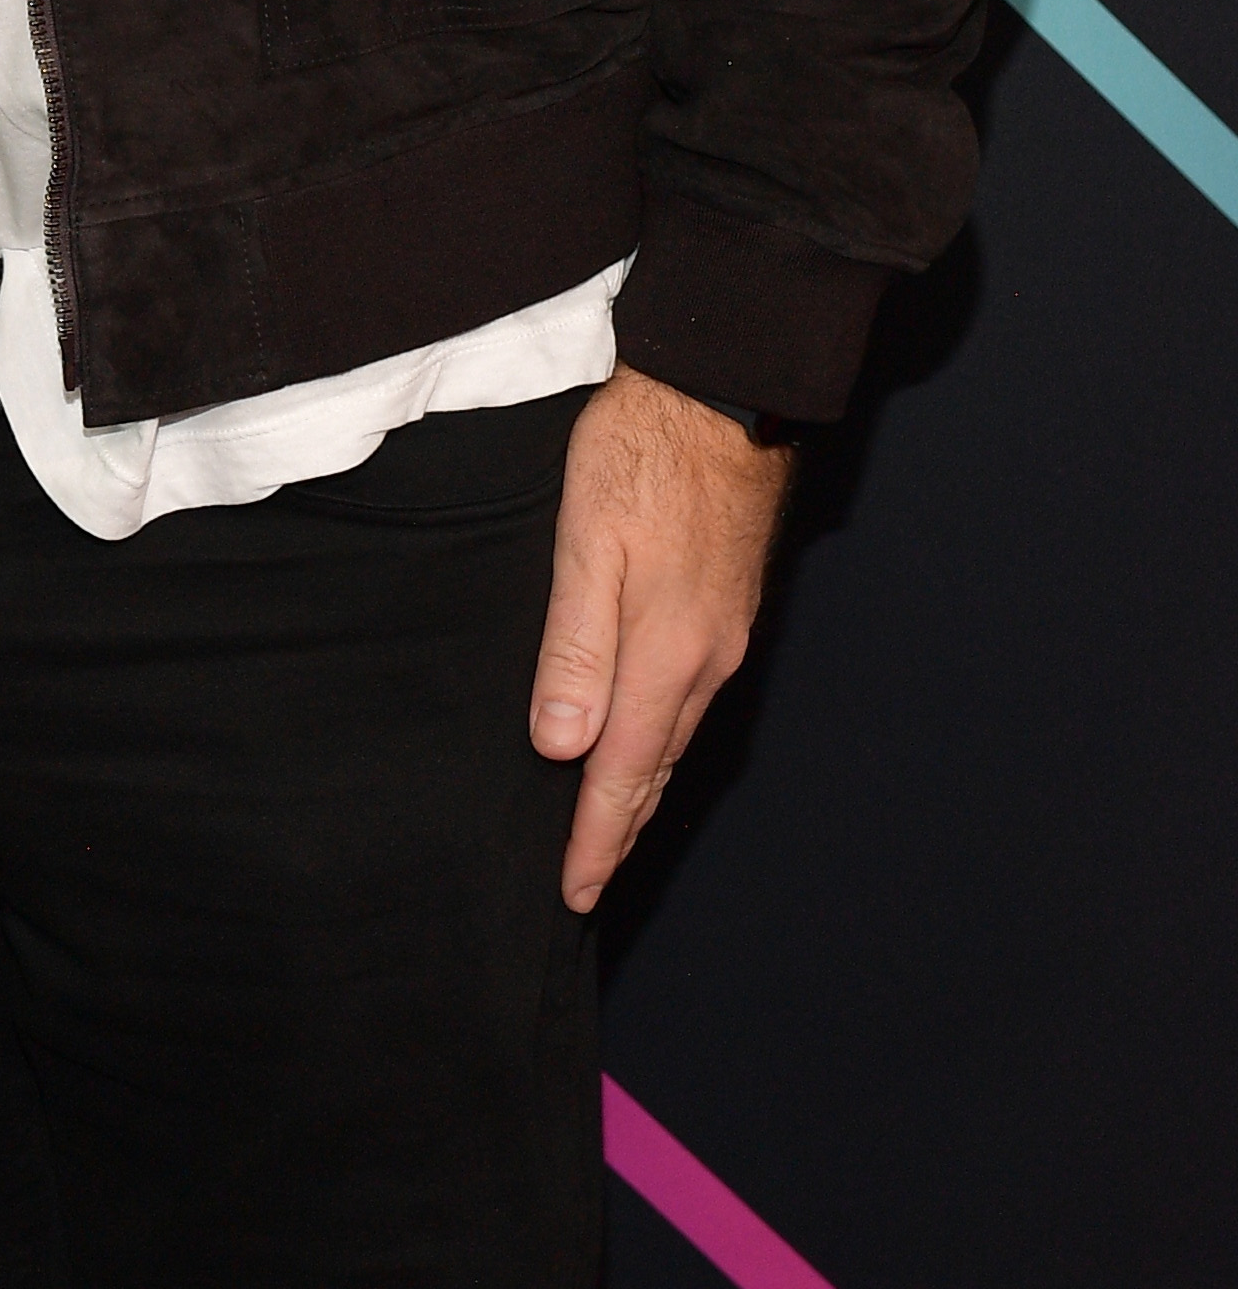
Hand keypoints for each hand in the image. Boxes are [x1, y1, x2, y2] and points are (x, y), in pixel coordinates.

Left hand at [529, 366, 792, 915]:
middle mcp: (705, 659)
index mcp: (665, 653)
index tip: (573, 892)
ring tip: (610, 828)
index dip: (596, 837)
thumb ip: (575, 648)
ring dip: (642, 789)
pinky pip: (691, 702)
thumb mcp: (587, 543)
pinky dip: (662, 741)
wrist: (723, 395)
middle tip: (586, 882)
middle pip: (655, 768)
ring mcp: (723, 636)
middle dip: (620, 829)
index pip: (621, 772)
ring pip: (676, 737)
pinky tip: (645, 742)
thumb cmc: (641, 456)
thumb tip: (562, 746)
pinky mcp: (727, 609)